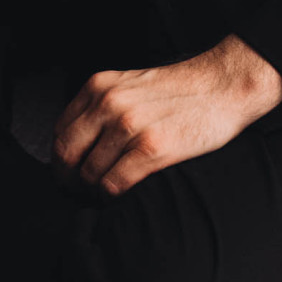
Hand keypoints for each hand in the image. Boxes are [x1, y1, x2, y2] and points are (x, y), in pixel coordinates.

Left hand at [51, 34, 281, 198]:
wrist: (222, 86)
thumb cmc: (180, 90)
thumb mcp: (130, 85)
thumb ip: (102, 105)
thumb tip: (79, 142)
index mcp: (99, 86)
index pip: (59, 130)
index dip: (61, 158)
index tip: (69, 173)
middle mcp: (109, 103)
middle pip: (66, 154)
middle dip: (68, 180)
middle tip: (78, 192)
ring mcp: (129, 125)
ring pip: (89, 173)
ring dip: (93, 191)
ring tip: (104, 194)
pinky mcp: (152, 148)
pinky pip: (114, 184)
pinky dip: (112, 196)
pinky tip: (122, 194)